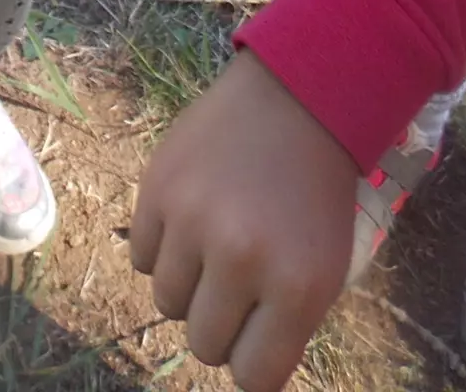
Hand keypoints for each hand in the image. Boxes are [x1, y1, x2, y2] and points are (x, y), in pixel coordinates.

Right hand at [130, 50, 357, 391]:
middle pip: (204, 345)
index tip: (252, 341)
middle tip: (234, 289)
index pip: (252, 377)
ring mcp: (192, 219)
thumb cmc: (315, 195)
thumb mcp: (324, 270)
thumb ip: (284, 326)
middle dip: (218, 326)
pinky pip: (140, 257)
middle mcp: (241, 258)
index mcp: (297, 287)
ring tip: (210, 251)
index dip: (250, 364)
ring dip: (187, 288)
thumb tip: (242, 370)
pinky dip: (160, 249)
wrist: (295, 101)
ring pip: (166, 303)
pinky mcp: (156, 187)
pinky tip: (187, 222)